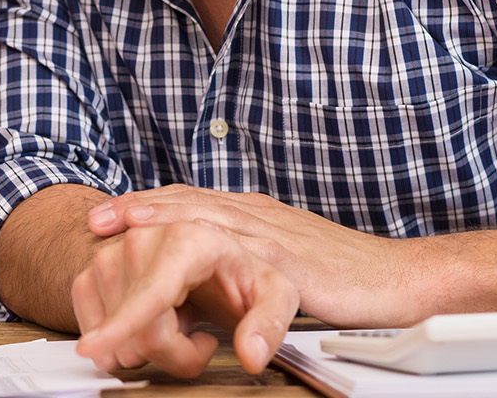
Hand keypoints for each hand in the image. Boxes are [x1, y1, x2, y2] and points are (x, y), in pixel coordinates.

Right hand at [71, 220, 296, 377]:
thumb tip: (252, 355)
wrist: (205, 259)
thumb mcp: (274, 294)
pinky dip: (116, 340)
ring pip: (116, 337)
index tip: (93, 348)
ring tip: (173, 324)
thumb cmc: (235, 273)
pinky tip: (145, 324)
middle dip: (174, 354)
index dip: (123, 325)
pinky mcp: (90, 271)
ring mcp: (111, 254)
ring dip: (146, 347)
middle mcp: (142, 239)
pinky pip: (90, 327)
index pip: (153, 293)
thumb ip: (269, 325)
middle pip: (143, 331)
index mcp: (187, 239)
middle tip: (198, 339)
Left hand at [89, 185, 422, 326]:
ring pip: (208, 220)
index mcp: (251, 216)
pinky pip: (248, 260)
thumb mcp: (273, 266)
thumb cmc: (340, 277)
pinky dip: (212, 253)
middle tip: (97, 220)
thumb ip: (234, 271)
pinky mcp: (294, 265)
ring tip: (125, 228)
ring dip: (161, 222)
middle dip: (137, 208)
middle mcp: (257, 218)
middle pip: (186, 203)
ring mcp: (274, 237)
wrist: (399, 279)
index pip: (187, 202)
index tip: (105, 215)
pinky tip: (187, 253)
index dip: (144, 206)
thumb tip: (192, 295)